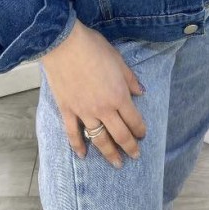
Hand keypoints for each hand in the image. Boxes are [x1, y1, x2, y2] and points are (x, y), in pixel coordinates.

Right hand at [39, 20, 146, 169]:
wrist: (65, 46)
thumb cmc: (95, 49)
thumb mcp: (119, 60)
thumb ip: (130, 79)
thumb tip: (141, 92)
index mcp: (119, 95)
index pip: (133, 119)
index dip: (140, 130)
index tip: (143, 136)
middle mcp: (103, 108)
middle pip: (119, 134)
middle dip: (129, 147)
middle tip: (134, 156)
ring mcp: (84, 112)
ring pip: (99, 139)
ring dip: (108, 153)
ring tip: (116, 163)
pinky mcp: (67, 111)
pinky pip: (73, 134)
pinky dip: (78, 146)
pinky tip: (83, 156)